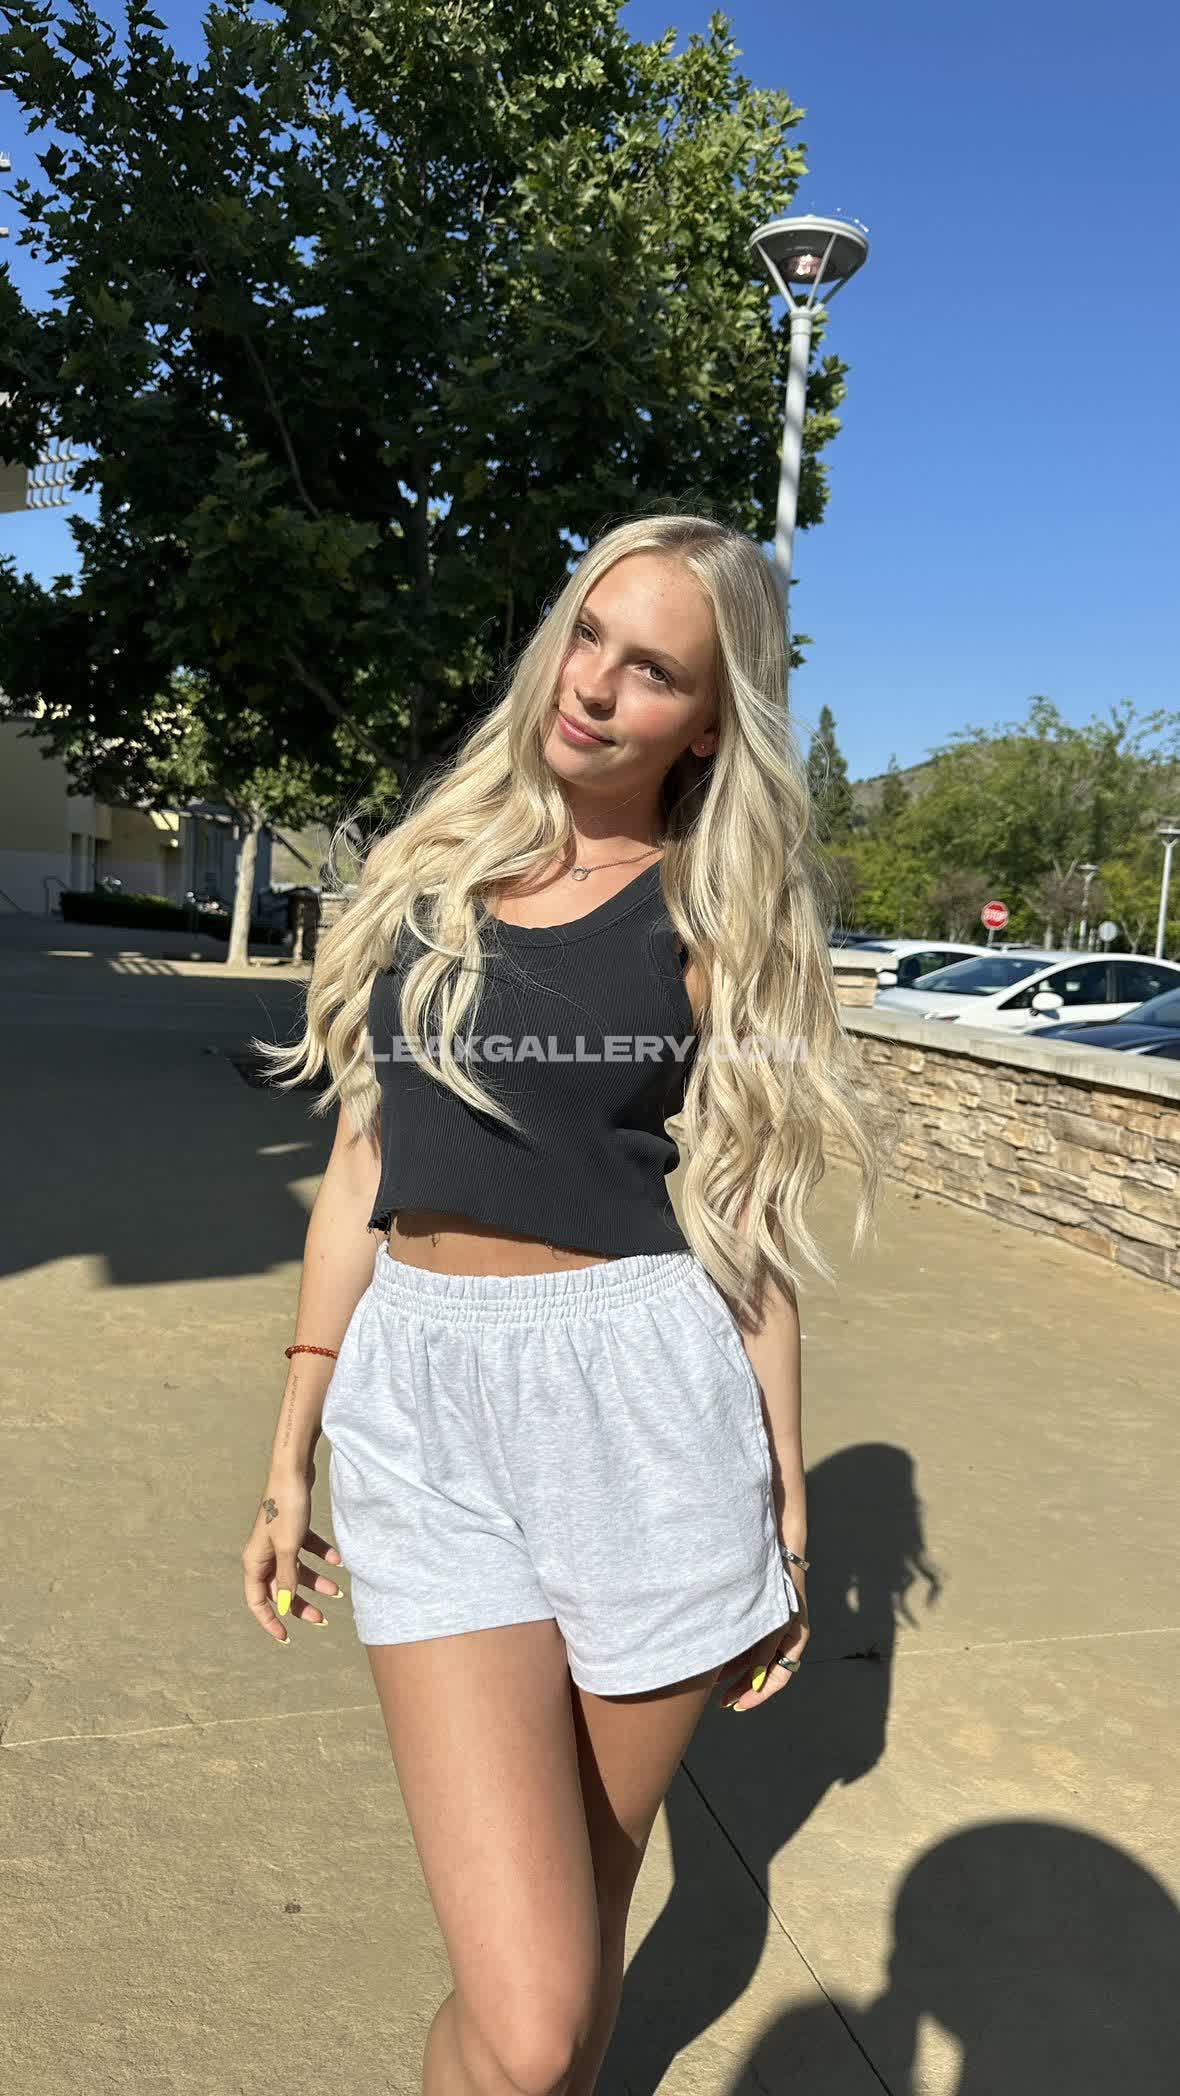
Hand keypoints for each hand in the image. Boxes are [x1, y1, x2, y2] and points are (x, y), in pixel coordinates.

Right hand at [241, 1456, 345, 1644]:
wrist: (294, 1470)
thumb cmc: (286, 1507)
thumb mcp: (289, 1547)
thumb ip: (288, 1578)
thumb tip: (286, 1607)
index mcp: (254, 1561)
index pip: (257, 1601)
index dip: (270, 1621)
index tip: (286, 1637)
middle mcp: (263, 1553)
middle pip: (281, 1588)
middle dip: (300, 1604)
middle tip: (322, 1619)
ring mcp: (278, 1540)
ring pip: (297, 1570)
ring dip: (316, 1581)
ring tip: (338, 1591)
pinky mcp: (293, 1528)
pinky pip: (307, 1550)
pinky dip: (322, 1556)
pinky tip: (339, 1560)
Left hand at [714, 1562, 809, 1711]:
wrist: (775, 1550)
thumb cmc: (779, 1587)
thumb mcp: (773, 1624)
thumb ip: (765, 1653)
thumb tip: (755, 1681)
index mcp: (795, 1642)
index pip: (778, 1678)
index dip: (758, 1695)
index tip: (738, 1705)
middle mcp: (783, 1637)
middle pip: (763, 1671)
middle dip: (743, 1687)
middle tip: (722, 1701)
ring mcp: (771, 1627)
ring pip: (752, 1658)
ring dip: (734, 1671)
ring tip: (712, 1683)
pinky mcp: (758, 1615)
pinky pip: (746, 1642)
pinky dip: (732, 1652)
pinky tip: (715, 1658)